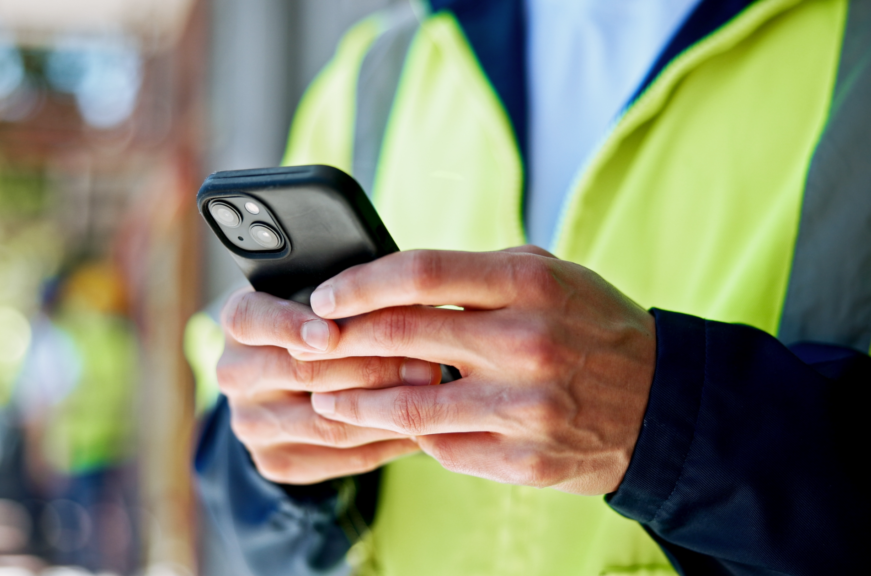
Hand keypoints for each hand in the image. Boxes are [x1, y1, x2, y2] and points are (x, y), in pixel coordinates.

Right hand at [217, 289, 435, 483]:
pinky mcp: (275, 462)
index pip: (252, 320)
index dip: (289, 325)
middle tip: (427, 362)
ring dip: (386, 410)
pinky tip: (419, 427)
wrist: (288, 384)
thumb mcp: (317, 295)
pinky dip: (385, 443)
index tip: (329, 332)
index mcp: (238, 323)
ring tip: (431, 396)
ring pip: (327, 422)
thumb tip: (394, 293)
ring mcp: (251, 423)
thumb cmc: (318, 320)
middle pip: (304, 373)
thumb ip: (341, 295)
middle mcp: (235, 374)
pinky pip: (340, 457)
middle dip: (372, 367)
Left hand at [298, 246, 655, 494]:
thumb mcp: (551, 276)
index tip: (325, 297)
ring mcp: (524, 408)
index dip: (360, 284)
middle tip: (310, 345)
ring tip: (325, 397)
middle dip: (340, 341)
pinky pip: (441, 447)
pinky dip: (409, 435)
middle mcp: (525, 343)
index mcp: (530, 285)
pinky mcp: (522, 460)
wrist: (662, 405)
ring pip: (406, 406)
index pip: (421, 274)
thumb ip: (477, 274)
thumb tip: (390, 280)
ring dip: (352, 402)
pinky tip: (391, 425)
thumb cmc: (592, 328)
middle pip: (401, 336)